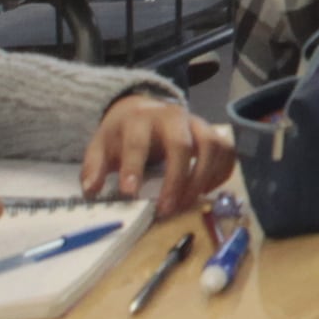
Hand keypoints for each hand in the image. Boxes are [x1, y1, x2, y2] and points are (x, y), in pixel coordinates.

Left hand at [81, 93, 234, 210]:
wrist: (146, 109)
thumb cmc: (124, 133)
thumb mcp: (102, 145)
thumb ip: (95, 166)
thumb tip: (92, 190)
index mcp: (139, 119)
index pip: (137, 142)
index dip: (134, 168)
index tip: (129, 194)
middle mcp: (173, 117)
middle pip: (182, 144)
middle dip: (175, 180)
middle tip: (165, 209)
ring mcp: (197, 123)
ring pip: (211, 147)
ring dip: (202, 179)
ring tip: (186, 204)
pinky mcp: (214, 133)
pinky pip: (227, 152)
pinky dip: (220, 174)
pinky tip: (204, 192)